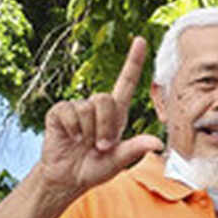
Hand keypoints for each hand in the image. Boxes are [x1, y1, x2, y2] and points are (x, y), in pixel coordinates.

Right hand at [40, 37, 163, 198]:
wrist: (68, 178)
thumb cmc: (95, 168)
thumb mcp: (118, 161)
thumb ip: (135, 150)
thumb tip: (158, 143)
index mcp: (116, 114)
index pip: (126, 82)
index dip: (133, 62)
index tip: (140, 40)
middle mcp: (97, 106)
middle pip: (105, 99)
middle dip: (104, 127)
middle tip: (100, 146)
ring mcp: (77, 108)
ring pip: (87, 108)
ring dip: (88, 132)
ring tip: (84, 144)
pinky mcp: (59, 112)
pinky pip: (69, 113)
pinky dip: (72, 129)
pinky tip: (70, 138)